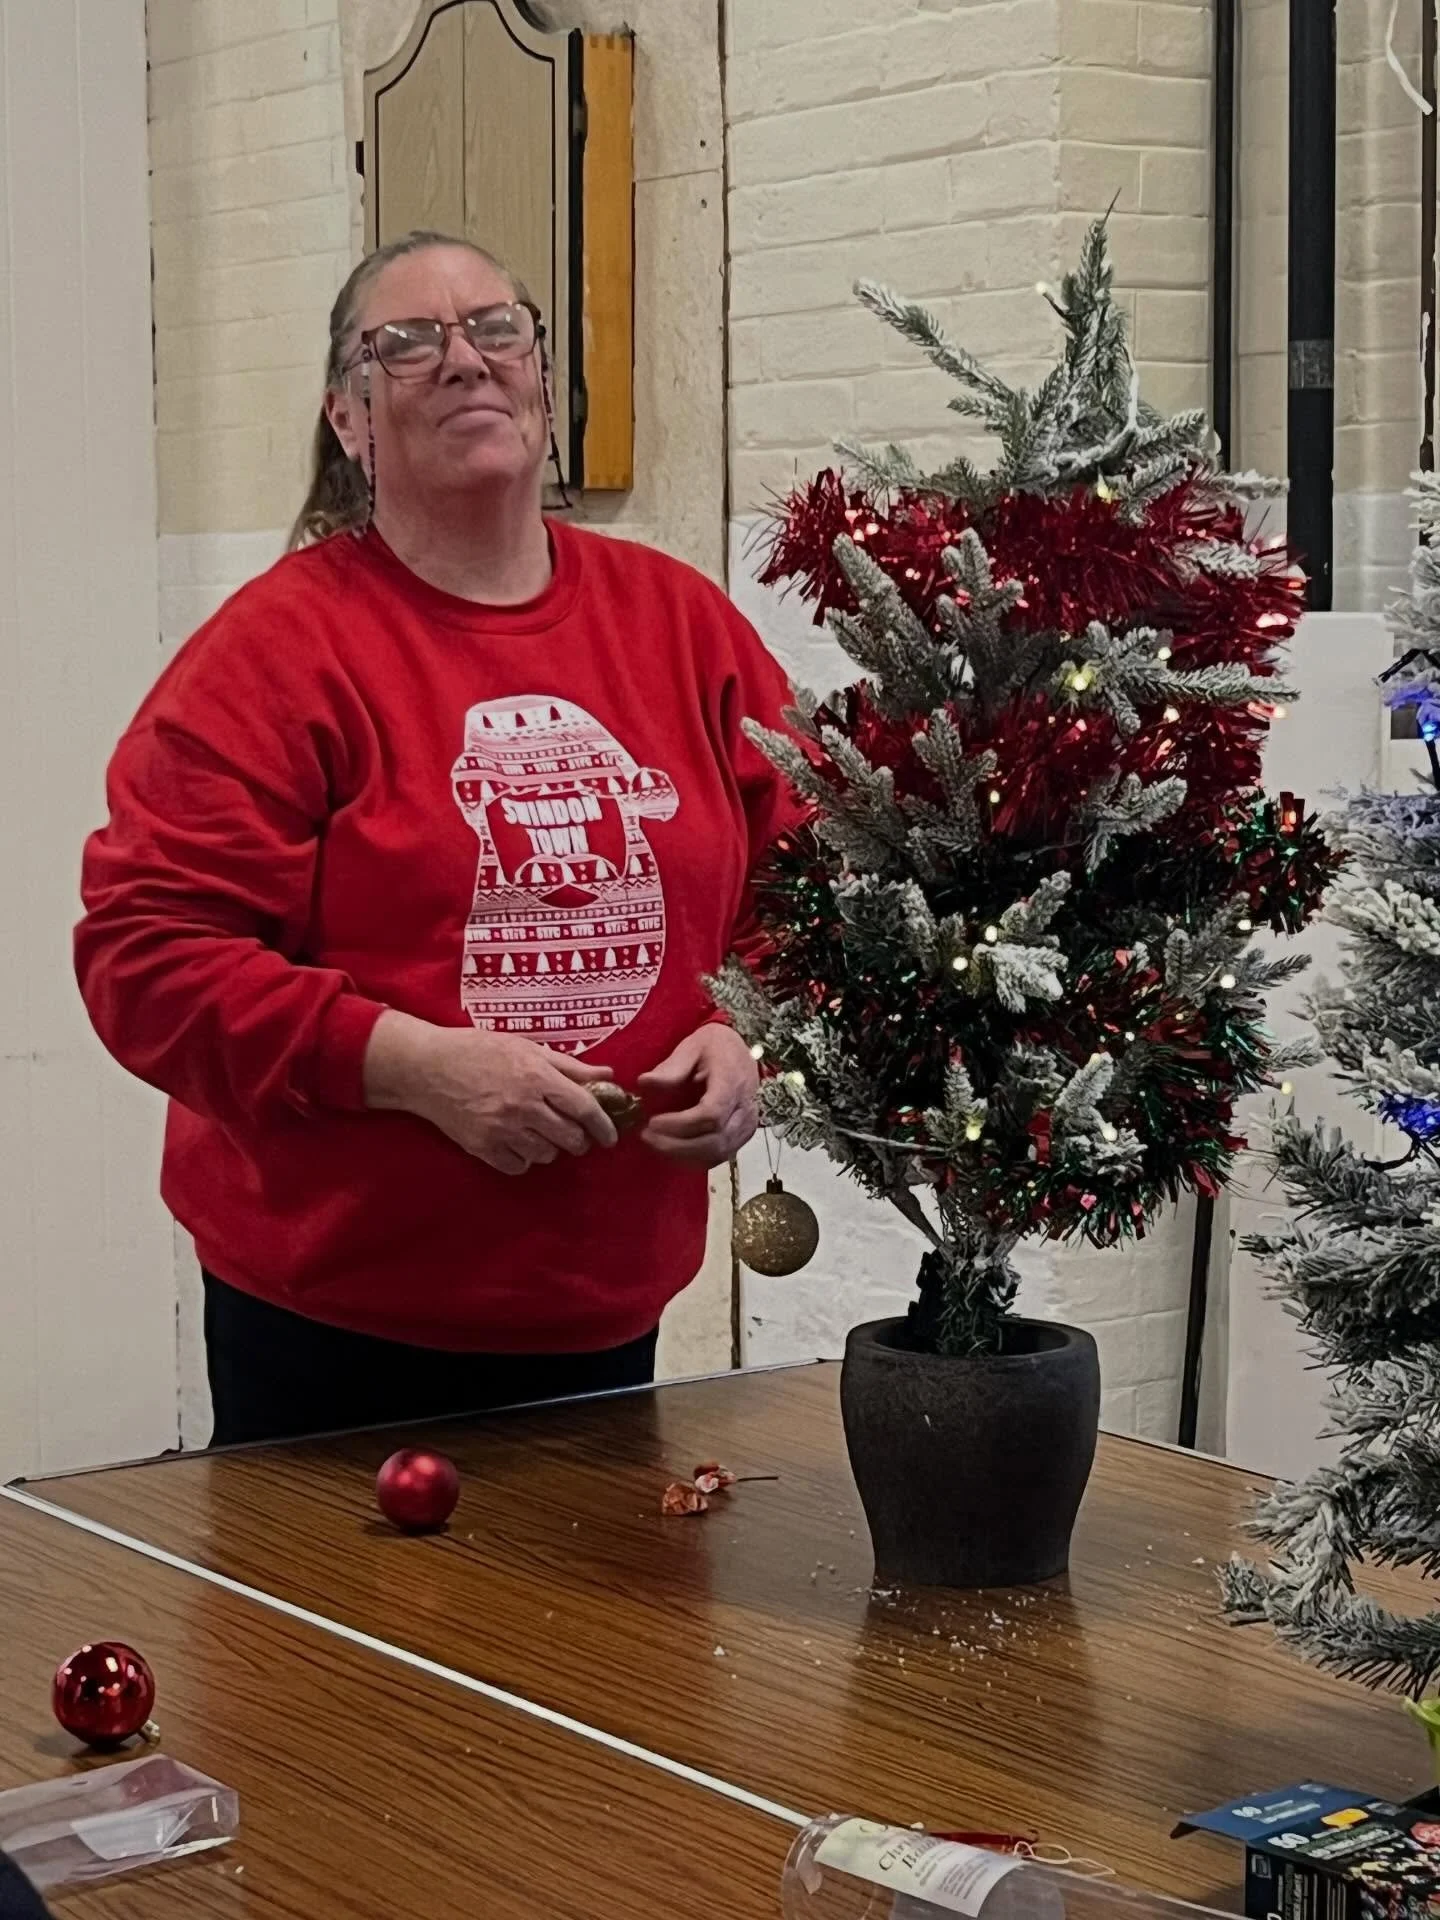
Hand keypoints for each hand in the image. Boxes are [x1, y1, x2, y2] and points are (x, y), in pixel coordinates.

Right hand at [363, 1012, 618, 1175]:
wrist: (428, 1067)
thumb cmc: (479, 1050)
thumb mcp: (526, 1047)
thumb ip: (569, 1065)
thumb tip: (608, 1075)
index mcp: (537, 1077)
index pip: (584, 1108)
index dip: (604, 1125)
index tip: (611, 1136)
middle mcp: (523, 1106)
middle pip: (570, 1137)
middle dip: (580, 1140)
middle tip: (575, 1134)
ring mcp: (501, 1129)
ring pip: (547, 1155)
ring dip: (551, 1148)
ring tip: (541, 1133)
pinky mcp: (482, 1147)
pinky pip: (519, 1166)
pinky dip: (524, 1159)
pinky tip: (518, 1143)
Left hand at [637, 1024, 758, 1168]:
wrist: (739, 1050)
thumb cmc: (714, 1047)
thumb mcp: (691, 1047)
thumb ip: (671, 1067)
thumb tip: (644, 1082)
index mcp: (732, 1082)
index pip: (710, 1114)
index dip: (680, 1124)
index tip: (652, 1121)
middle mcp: (745, 1108)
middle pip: (715, 1140)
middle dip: (677, 1145)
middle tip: (647, 1136)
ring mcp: (748, 1124)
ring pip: (718, 1152)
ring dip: (683, 1155)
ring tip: (656, 1142)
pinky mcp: (743, 1135)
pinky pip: (720, 1155)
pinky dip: (695, 1158)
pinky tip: (673, 1149)